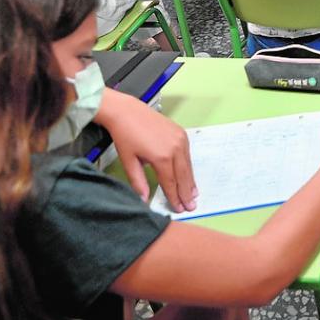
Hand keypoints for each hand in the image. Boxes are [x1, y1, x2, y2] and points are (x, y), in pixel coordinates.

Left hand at [97, 90, 197, 211]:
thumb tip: (143, 200)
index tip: (179, 209)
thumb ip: (138, 182)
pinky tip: (189, 175)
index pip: (170, 183)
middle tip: (191, 207)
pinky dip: (189, 167)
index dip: (174, 197)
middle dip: (186, 193)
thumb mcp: (128, 161)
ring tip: (193, 194)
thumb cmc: (125, 136)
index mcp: (161, 157)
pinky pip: (187, 155)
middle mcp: (175, 148)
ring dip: (190, 181)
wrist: (127, 111)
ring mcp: (180, 140)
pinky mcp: (182, 133)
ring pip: (188, 166)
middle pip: (183, 176)